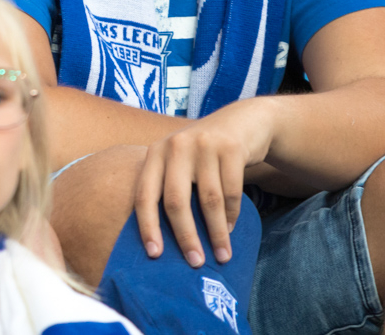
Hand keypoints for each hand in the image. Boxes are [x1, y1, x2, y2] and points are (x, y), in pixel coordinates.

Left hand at [134, 97, 276, 267]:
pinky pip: (231, 193)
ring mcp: (203, 145)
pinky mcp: (230, 148)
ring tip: (221, 255)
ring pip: (208, 201)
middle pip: (175, 201)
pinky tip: (231, 229)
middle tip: (194, 263)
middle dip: (185, 237)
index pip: (144, 194)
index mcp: (155, 153)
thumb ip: (168, 187)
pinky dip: (232, 216)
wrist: (241, 122)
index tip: (154, 254)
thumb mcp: (178, 161)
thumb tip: (162, 240)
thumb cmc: (202, 153)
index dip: (147, 226)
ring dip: (216, 233)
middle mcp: (175, 146)